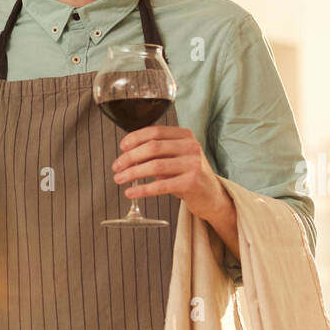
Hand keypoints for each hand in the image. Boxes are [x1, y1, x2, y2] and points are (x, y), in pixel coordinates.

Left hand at [112, 126, 229, 221]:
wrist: (213, 197)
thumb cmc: (190, 177)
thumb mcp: (176, 159)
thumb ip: (157, 154)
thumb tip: (128, 154)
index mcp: (186, 136)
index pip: (155, 131)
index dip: (135, 138)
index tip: (122, 147)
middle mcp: (191, 147)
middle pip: (152, 147)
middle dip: (129, 157)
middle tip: (116, 166)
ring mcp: (193, 164)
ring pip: (154, 166)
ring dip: (132, 173)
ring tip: (119, 179)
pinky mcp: (192, 183)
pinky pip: (161, 185)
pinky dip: (142, 189)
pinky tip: (131, 192)